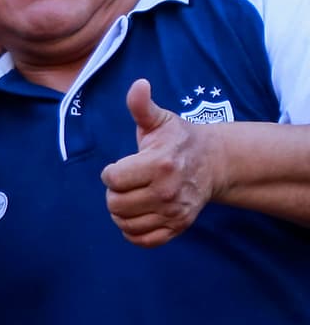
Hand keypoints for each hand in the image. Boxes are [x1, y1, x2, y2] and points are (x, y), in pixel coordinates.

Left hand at [100, 79, 220, 247]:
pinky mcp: (178, 227)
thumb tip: (139, 84)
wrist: (213, 163)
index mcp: (159, 164)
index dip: (110, 173)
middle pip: (115, 204)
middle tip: (124, 183)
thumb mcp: (160, 120)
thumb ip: (141, 105)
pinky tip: (135, 216)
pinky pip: (144, 240)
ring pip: (126, 223)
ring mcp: (174, 212)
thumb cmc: (178, 139)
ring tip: (128, 198)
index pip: (113, 179)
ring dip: (120, 212)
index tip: (120, 166)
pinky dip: (133, 232)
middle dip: (113, 193)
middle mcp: (167, 192)